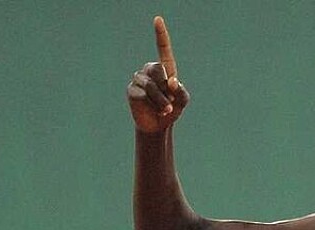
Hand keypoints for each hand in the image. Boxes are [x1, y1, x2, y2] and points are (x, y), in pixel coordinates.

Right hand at [127, 16, 189, 132]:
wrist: (158, 125)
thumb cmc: (172, 109)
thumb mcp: (183, 101)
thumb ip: (181, 91)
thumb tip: (171, 81)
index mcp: (165, 69)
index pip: (162, 48)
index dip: (160, 34)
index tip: (157, 19)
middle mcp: (150, 70)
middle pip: (158, 71)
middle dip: (166, 89)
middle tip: (171, 102)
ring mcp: (139, 79)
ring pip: (151, 85)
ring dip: (162, 100)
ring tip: (166, 110)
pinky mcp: (131, 89)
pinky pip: (143, 93)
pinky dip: (152, 103)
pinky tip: (155, 110)